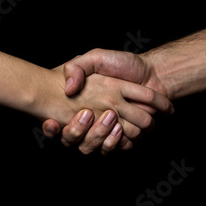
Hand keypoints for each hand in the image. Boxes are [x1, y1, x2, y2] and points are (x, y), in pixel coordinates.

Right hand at [43, 49, 171, 152]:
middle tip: (91, 113)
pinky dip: (119, 142)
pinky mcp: (126, 136)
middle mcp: (93, 118)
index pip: (56, 123)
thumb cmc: (124, 63)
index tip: (51, 122)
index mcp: (82, 102)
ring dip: (102, 135)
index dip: (51, 127)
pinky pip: (117, 147)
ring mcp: (109, 128)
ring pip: (96, 145)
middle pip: (77, 138)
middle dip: (81, 130)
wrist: (154, 73)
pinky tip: (120, 128)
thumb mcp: (96, 57)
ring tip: (111, 117)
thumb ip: (77, 67)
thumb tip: (69, 89)